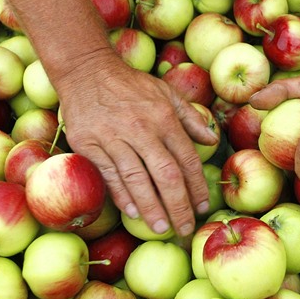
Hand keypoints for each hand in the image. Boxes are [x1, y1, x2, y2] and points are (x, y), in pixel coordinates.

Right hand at [57, 52, 217, 237]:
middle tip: (186, 228)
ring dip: (152, 207)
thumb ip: (191, 117)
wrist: (86, 70)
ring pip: (137, 179)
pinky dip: (121, 196)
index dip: (198, 185)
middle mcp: (142, 129)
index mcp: (164, 117)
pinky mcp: (89, 144)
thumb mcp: (167, 93)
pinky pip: (109, 175)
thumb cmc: (132, 85)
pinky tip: (134, 212)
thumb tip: (213, 141)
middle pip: (166, 174)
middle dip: (179, 205)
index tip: (203, 205)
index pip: (187, 158)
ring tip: (162, 228)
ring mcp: (114, 137)